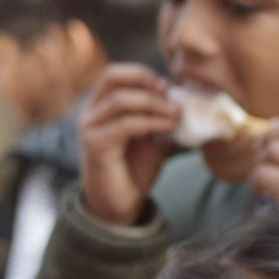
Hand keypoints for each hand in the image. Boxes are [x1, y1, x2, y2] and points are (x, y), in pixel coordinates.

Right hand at [78, 64, 179, 224]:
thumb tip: (188, 104)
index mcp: (102, 106)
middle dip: (144, 79)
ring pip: (120, 100)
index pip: (117, 74)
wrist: (119, 204)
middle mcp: (92, 112)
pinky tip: (167, 126)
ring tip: (175, 113)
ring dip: (152, 103)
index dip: (143, 74)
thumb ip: (163, 119)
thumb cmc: (135, 169)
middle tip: (170, 92)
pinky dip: (148, 122)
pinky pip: (124, 125)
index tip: (169, 85)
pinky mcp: (95, 145)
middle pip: (112, 77)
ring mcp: (90, 127)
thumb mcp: (154, 138)